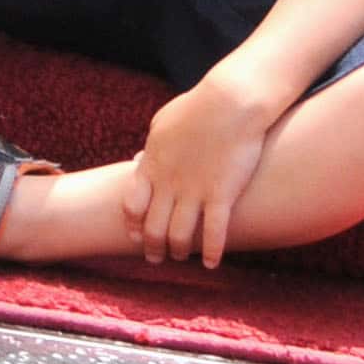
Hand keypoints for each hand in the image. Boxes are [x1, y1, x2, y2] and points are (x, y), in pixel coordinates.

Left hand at [121, 70, 278, 267]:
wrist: (231, 100)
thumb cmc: (199, 106)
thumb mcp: (163, 122)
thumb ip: (151, 146)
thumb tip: (140, 160)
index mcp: (153, 163)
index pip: (132, 204)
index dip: (133, 224)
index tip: (136, 235)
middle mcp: (169, 182)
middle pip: (153, 227)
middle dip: (153, 247)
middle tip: (156, 257)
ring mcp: (195, 190)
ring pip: (179, 235)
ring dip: (178, 251)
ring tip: (181, 256)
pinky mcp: (222, 194)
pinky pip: (213, 233)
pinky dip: (210, 252)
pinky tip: (211, 263)